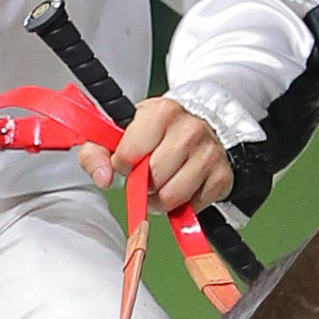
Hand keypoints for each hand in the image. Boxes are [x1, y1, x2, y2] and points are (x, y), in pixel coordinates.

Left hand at [78, 97, 231, 215]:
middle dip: (144, 183)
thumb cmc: (157, 131)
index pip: (129, 155)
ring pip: (172, 197)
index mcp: (162, 112)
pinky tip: (182, 186)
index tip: (127, 161)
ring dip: (161, 198)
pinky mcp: (221, 176)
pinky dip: (183, 204)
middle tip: (147, 173)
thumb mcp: (120, 132)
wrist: (200, 123)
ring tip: (162, 182)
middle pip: (153, 178)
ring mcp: (209, 153)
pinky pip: (193, 206)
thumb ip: (96, 152)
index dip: (123, 164)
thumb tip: (102, 177)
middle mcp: (189, 129)